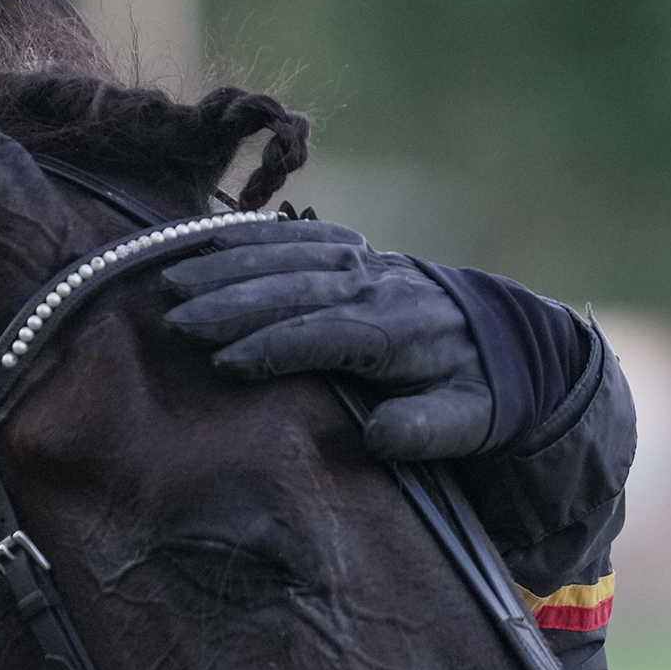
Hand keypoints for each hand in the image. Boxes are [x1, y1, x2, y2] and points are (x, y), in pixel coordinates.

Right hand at [161, 221, 489, 459]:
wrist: (499, 339)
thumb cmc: (473, 392)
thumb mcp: (467, 424)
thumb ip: (426, 431)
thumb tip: (379, 435)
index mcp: (398, 330)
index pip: (324, 333)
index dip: (273, 347)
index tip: (225, 364)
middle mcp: (374, 284)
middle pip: (292, 288)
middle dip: (231, 304)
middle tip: (176, 322)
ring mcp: (360, 259)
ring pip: (284, 255)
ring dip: (225, 267)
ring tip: (171, 282)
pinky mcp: (349, 248)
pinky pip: (292, 234)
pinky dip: (246, 236)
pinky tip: (203, 243)